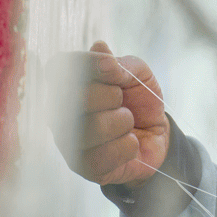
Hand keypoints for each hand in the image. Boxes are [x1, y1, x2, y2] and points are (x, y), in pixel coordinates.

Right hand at [54, 41, 169, 188]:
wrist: (156, 135)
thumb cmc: (139, 101)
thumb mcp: (138, 75)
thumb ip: (120, 63)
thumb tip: (100, 49)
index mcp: (68, 84)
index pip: (61, 66)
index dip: (89, 64)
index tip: (114, 68)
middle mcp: (59, 112)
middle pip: (78, 97)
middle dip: (112, 95)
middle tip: (121, 101)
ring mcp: (68, 141)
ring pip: (92, 127)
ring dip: (123, 122)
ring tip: (127, 123)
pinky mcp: (82, 166)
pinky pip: (106, 154)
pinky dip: (128, 146)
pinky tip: (128, 143)